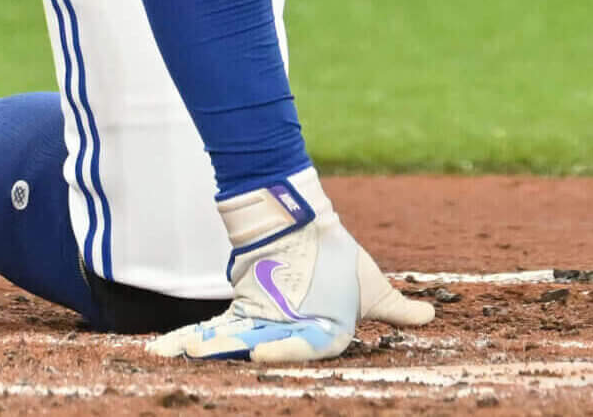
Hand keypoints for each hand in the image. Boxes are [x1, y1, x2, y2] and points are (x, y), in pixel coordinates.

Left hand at [147, 172, 430, 363]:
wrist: (313, 228)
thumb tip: (431, 317)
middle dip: (224, 361)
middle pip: (255, 353)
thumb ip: (395, 309)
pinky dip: (186, 342)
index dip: (281, 354)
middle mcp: (286, 337)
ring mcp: (259, 327)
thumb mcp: (372, 289)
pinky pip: (211, 332)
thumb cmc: (341, 262)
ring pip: (226, 347)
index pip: (300, 350)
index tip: (258, 355)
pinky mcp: (239, 314)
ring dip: (196, 353)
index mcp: (319, 335)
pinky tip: (162, 352)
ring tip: (166, 358)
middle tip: (191, 363)